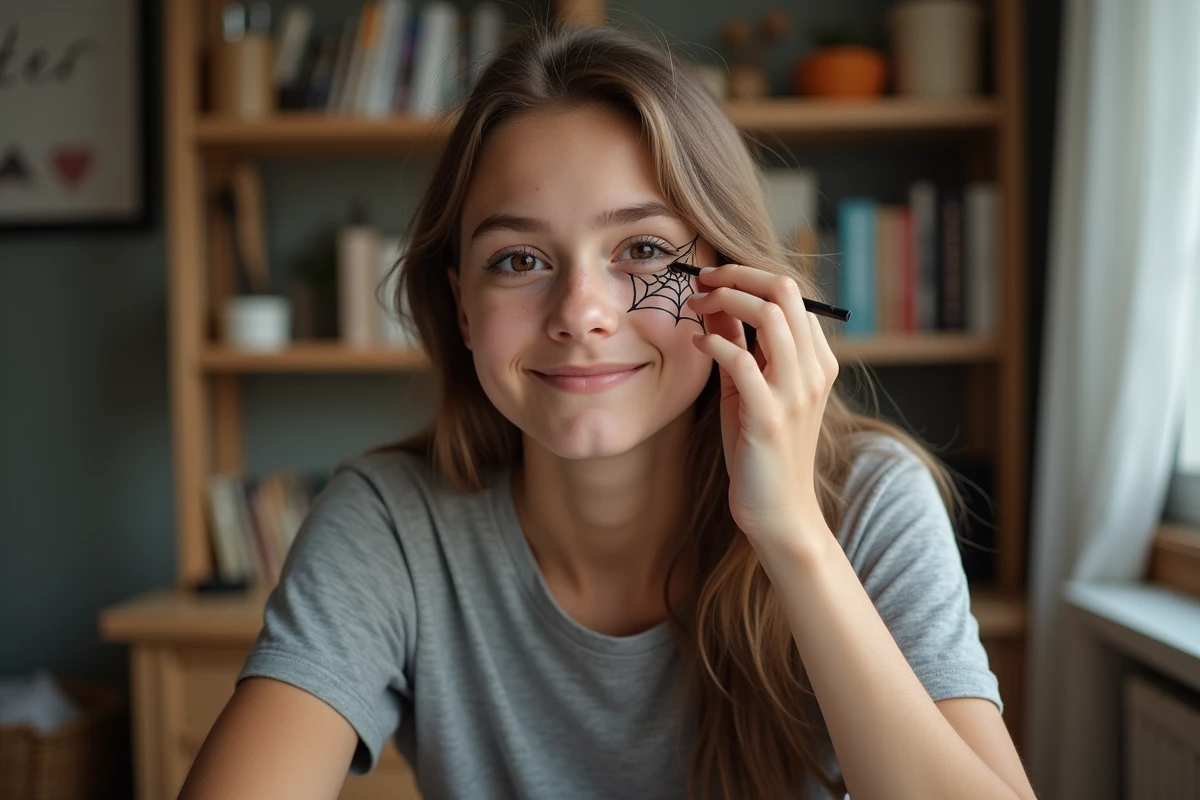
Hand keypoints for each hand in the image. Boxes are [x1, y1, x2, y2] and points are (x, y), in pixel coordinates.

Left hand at [686, 264, 839, 560]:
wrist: (777, 511)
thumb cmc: (760, 449)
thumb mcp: (749, 388)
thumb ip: (741, 345)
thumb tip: (715, 299)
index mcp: (817, 360)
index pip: (791, 292)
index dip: (748, 276)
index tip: (711, 278)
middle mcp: (814, 370)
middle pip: (785, 292)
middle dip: (737, 276)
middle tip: (700, 281)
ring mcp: (796, 392)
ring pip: (770, 316)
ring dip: (724, 301)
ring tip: (695, 307)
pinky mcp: (770, 416)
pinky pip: (742, 360)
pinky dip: (715, 343)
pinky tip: (698, 344)